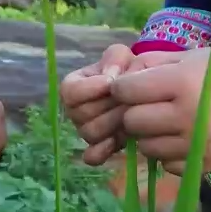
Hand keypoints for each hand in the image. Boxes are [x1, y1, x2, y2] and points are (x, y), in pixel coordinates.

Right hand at [60, 45, 133, 165]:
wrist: (141, 91)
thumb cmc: (125, 71)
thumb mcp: (120, 55)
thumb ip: (114, 58)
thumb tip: (111, 79)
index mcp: (73, 86)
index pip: (69, 92)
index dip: (90, 89)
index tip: (111, 83)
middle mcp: (74, 111)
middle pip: (81, 115)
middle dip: (108, 106)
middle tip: (129, 99)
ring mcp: (85, 131)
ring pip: (90, 133)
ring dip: (113, 124)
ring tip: (130, 114)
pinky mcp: (98, 148)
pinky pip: (92, 156)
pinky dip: (103, 151)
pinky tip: (117, 141)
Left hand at [110, 48, 210, 174]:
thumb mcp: (190, 56)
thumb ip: (150, 65)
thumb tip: (117, 79)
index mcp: (181, 83)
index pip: (125, 91)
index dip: (122, 88)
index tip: (131, 87)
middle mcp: (186, 116)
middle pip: (131, 122)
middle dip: (133, 113)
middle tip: (148, 107)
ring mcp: (196, 144)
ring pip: (145, 148)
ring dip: (148, 136)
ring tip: (166, 123)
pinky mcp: (206, 165)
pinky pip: (166, 165)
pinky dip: (168, 154)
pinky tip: (181, 139)